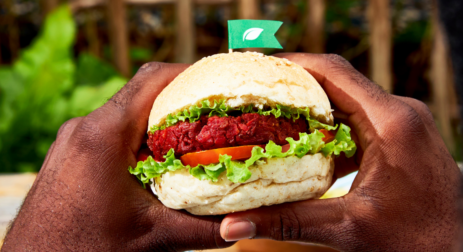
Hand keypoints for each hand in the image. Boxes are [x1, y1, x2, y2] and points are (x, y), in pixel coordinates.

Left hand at [2, 63, 230, 250]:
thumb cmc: (85, 250)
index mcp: (104, 134)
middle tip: (212, 116)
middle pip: (141, 93)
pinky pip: (109, 129)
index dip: (190, 73)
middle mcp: (84, 127)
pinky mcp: (70, 151)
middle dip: (179, 99)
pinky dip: (136, 135)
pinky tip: (154, 160)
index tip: (218, 82)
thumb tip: (242, 222)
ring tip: (188, 140)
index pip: (153, 79)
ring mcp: (73, 138)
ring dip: (157, 119)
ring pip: (125, 111)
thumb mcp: (154, 238)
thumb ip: (205, 229)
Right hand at [219, 53, 461, 250]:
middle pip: (338, 83)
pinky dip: (331, 129)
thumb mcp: (348, 229)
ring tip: (275, 120)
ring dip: (313, 110)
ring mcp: (404, 125)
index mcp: (392, 123)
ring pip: (349, 102)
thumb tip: (234, 224)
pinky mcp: (402, 138)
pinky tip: (309, 147)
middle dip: (296, 89)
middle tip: (258, 96)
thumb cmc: (418, 242)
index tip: (259, 68)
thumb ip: (289, 222)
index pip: (334, 73)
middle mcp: (401, 114)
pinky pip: (360, 120)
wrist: (460, 250)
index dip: (293, 65)